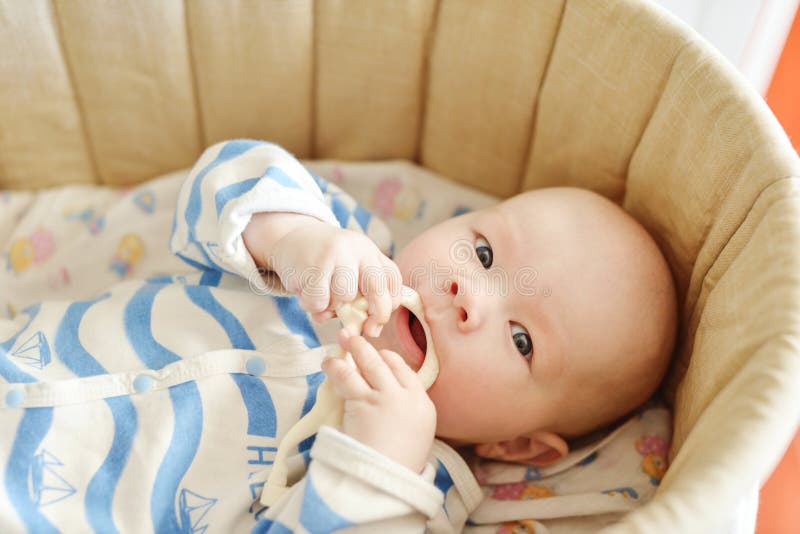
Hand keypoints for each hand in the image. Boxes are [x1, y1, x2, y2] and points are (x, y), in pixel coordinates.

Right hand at [246, 213, 401, 335]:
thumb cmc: (324, 264)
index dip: (390, 306)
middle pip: (377, 289)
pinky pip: (319, 301)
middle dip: (376, 315)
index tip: (377, 321)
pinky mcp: (314, 263)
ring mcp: (337, 254)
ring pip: (344, 298)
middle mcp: (359, 249)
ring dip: (332, 307)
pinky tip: (306, 292)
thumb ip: (359, 299)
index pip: (392, 281)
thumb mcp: (349, 272)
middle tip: (366, 329)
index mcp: (371, 252)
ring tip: (322, 296)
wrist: (291, 236)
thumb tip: (361, 331)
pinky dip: (312, 305)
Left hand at [322, 333, 435, 472]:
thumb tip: (388, 397)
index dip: (388, 359)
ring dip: (351, 350)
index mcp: (423, 404)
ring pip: (367, 364)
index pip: (405, 370)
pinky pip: (347, 378)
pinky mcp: (363, 402)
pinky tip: (328, 364)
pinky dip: (335, 367)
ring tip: (339, 343)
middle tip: (354, 336)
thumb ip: (406, 412)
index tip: (378, 355)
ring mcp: (385, 397)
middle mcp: (407, 396)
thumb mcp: (415, 434)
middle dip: (367, 347)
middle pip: (386, 362)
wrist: (387, 481)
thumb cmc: (398, 464)